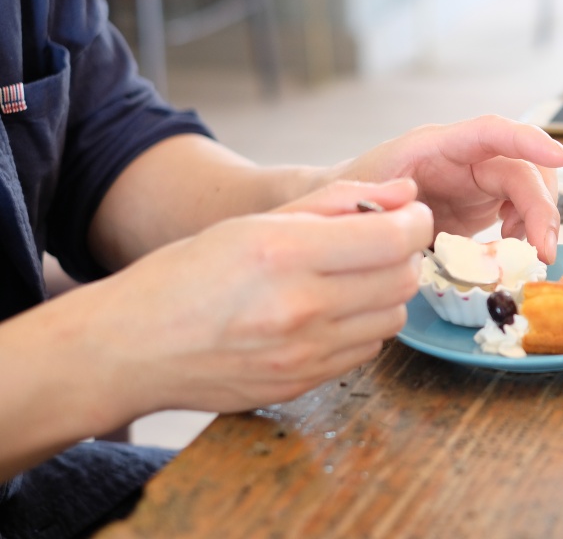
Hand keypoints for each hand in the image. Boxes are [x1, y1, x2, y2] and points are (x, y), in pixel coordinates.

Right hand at [76, 178, 429, 415]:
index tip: (408, 217)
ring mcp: (302, 354)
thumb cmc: (190, 274)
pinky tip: (331, 311)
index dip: (415, 224)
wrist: (132, 347)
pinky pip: (366, 350)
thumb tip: (406, 193)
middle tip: (381, 243)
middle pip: (402, 280)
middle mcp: (298, 307)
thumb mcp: (256, 221)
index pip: (393, 239)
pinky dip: (363, 326)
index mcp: (284, 253)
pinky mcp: (302, 384)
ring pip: (392, 318)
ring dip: (385, 293)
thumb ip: (338, 202)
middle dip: (404, 255)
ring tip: (351, 278)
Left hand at [324, 115, 562, 263]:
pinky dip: (528, 231)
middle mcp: (466, 156)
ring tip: (526, 253)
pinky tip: (512, 250)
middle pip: (524, 168)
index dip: (529, 140)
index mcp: (437, 145)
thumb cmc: (350, 194)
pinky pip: (522, 208)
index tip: (560, 159)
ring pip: (531, 187)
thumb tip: (425, 224)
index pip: (491, 131)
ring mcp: (478, 178)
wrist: (343, 207)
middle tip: (542, 251)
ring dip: (540, 220)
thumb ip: (392, 207)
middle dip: (543, 207)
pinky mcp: (484, 202)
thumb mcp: (363, 197)